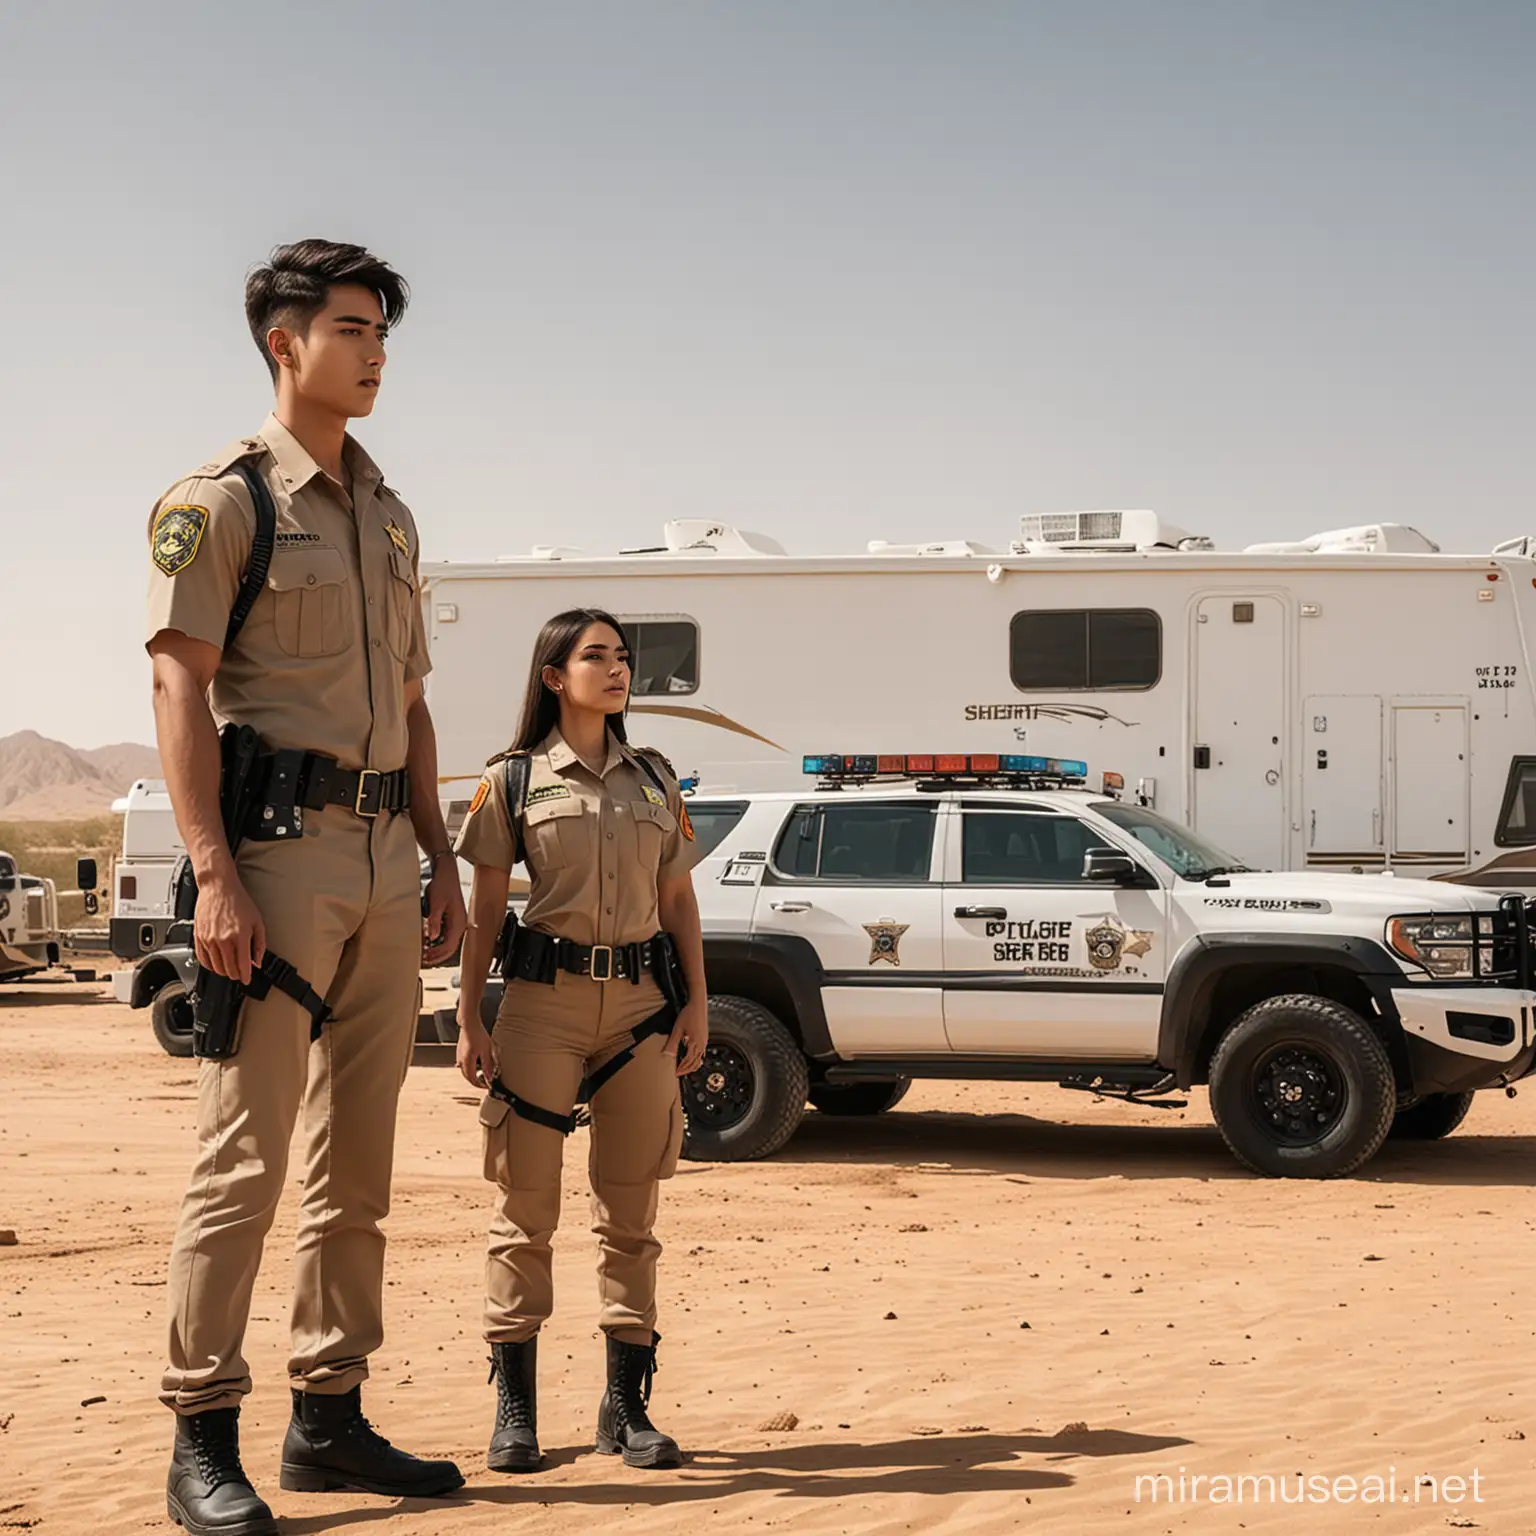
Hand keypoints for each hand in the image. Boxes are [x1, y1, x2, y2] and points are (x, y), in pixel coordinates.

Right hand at [194, 868, 265, 983]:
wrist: (218, 888)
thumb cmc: (238, 901)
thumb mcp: (257, 921)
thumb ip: (259, 943)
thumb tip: (257, 960)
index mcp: (239, 936)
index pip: (242, 965)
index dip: (245, 976)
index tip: (247, 979)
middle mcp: (222, 940)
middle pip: (228, 969)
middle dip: (236, 974)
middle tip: (240, 973)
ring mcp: (208, 940)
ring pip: (215, 966)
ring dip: (223, 971)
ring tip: (230, 969)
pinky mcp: (198, 937)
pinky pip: (202, 959)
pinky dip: (209, 965)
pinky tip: (215, 964)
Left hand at [423, 860, 466, 965]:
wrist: (446, 872)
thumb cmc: (443, 884)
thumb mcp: (436, 903)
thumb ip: (435, 921)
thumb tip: (433, 937)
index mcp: (458, 922)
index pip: (449, 946)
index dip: (437, 955)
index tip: (425, 958)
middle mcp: (459, 924)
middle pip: (450, 948)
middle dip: (437, 956)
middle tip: (424, 961)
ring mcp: (456, 922)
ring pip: (448, 943)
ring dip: (436, 950)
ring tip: (424, 953)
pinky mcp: (450, 919)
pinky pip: (445, 936)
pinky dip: (437, 942)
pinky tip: (428, 942)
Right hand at [456, 1013, 496, 1088]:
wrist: (469, 1023)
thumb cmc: (478, 1034)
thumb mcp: (486, 1051)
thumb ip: (487, 1066)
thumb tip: (489, 1077)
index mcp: (467, 1062)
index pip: (472, 1080)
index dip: (480, 1085)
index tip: (487, 1086)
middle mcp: (461, 1061)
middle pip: (467, 1077)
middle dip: (476, 1081)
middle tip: (485, 1082)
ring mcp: (459, 1056)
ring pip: (465, 1071)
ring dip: (473, 1075)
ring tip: (482, 1073)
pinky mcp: (459, 1052)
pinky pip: (463, 1064)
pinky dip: (470, 1068)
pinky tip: (476, 1064)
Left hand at [667, 1000, 708, 1077]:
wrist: (698, 1005)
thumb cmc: (689, 1014)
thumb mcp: (677, 1029)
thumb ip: (672, 1043)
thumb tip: (667, 1055)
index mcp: (694, 1043)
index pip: (688, 1061)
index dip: (682, 1068)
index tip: (676, 1073)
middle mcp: (701, 1044)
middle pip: (695, 1062)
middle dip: (687, 1069)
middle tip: (680, 1074)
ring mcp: (704, 1041)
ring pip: (700, 1059)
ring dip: (693, 1066)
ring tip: (687, 1070)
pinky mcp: (705, 1037)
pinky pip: (703, 1053)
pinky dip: (698, 1059)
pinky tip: (695, 1058)